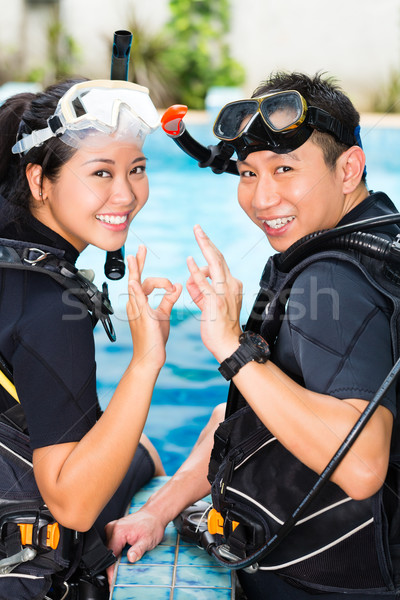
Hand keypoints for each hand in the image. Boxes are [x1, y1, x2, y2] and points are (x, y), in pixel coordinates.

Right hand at [105, 508, 166, 584]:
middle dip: (113, 564)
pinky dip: (118, 551)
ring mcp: (113, 528)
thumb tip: (131, 558)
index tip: (112, 580)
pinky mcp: (115, 530)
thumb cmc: (152, 525)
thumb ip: (138, 550)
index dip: (111, 569)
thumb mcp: (147, 540)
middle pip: (108, 552)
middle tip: (122, 571)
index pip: (110, 555)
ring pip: (110, 549)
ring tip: (126, 559)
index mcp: (118, 531)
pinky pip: (113, 544)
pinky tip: (126, 552)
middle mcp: (112, 528)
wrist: (154, 515)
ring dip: (116, 557)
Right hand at [127, 245, 181, 369]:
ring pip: (135, 285)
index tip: (152, 263)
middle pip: (135, 278)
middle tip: (140, 248)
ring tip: (135, 256)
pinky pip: (137, 301)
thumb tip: (177, 286)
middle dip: (137, 262)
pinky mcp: (142, 316)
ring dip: (135, 270)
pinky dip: (136, 290)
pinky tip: (134, 282)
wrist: (149, 357)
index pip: (143, 281)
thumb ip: (168, 299)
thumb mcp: (163, 314)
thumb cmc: (155, 338)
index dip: (146, 269)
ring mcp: (137, 309)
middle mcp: (135, 304)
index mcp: (140, 303)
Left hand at [186, 225, 242, 359]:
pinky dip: (197, 271)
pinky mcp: (215, 302)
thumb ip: (200, 290)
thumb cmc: (219, 326)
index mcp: (231, 285)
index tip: (201, 236)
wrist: (228, 345)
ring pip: (215, 264)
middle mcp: (230, 285)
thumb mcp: (209, 304)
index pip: (219, 262)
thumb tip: (191, 278)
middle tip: (197, 227)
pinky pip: (205, 283)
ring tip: (197, 233)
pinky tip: (190, 261)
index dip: (209, 248)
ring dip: (205, 246)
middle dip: (207, 241)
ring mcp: (224, 293)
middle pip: (218, 257)